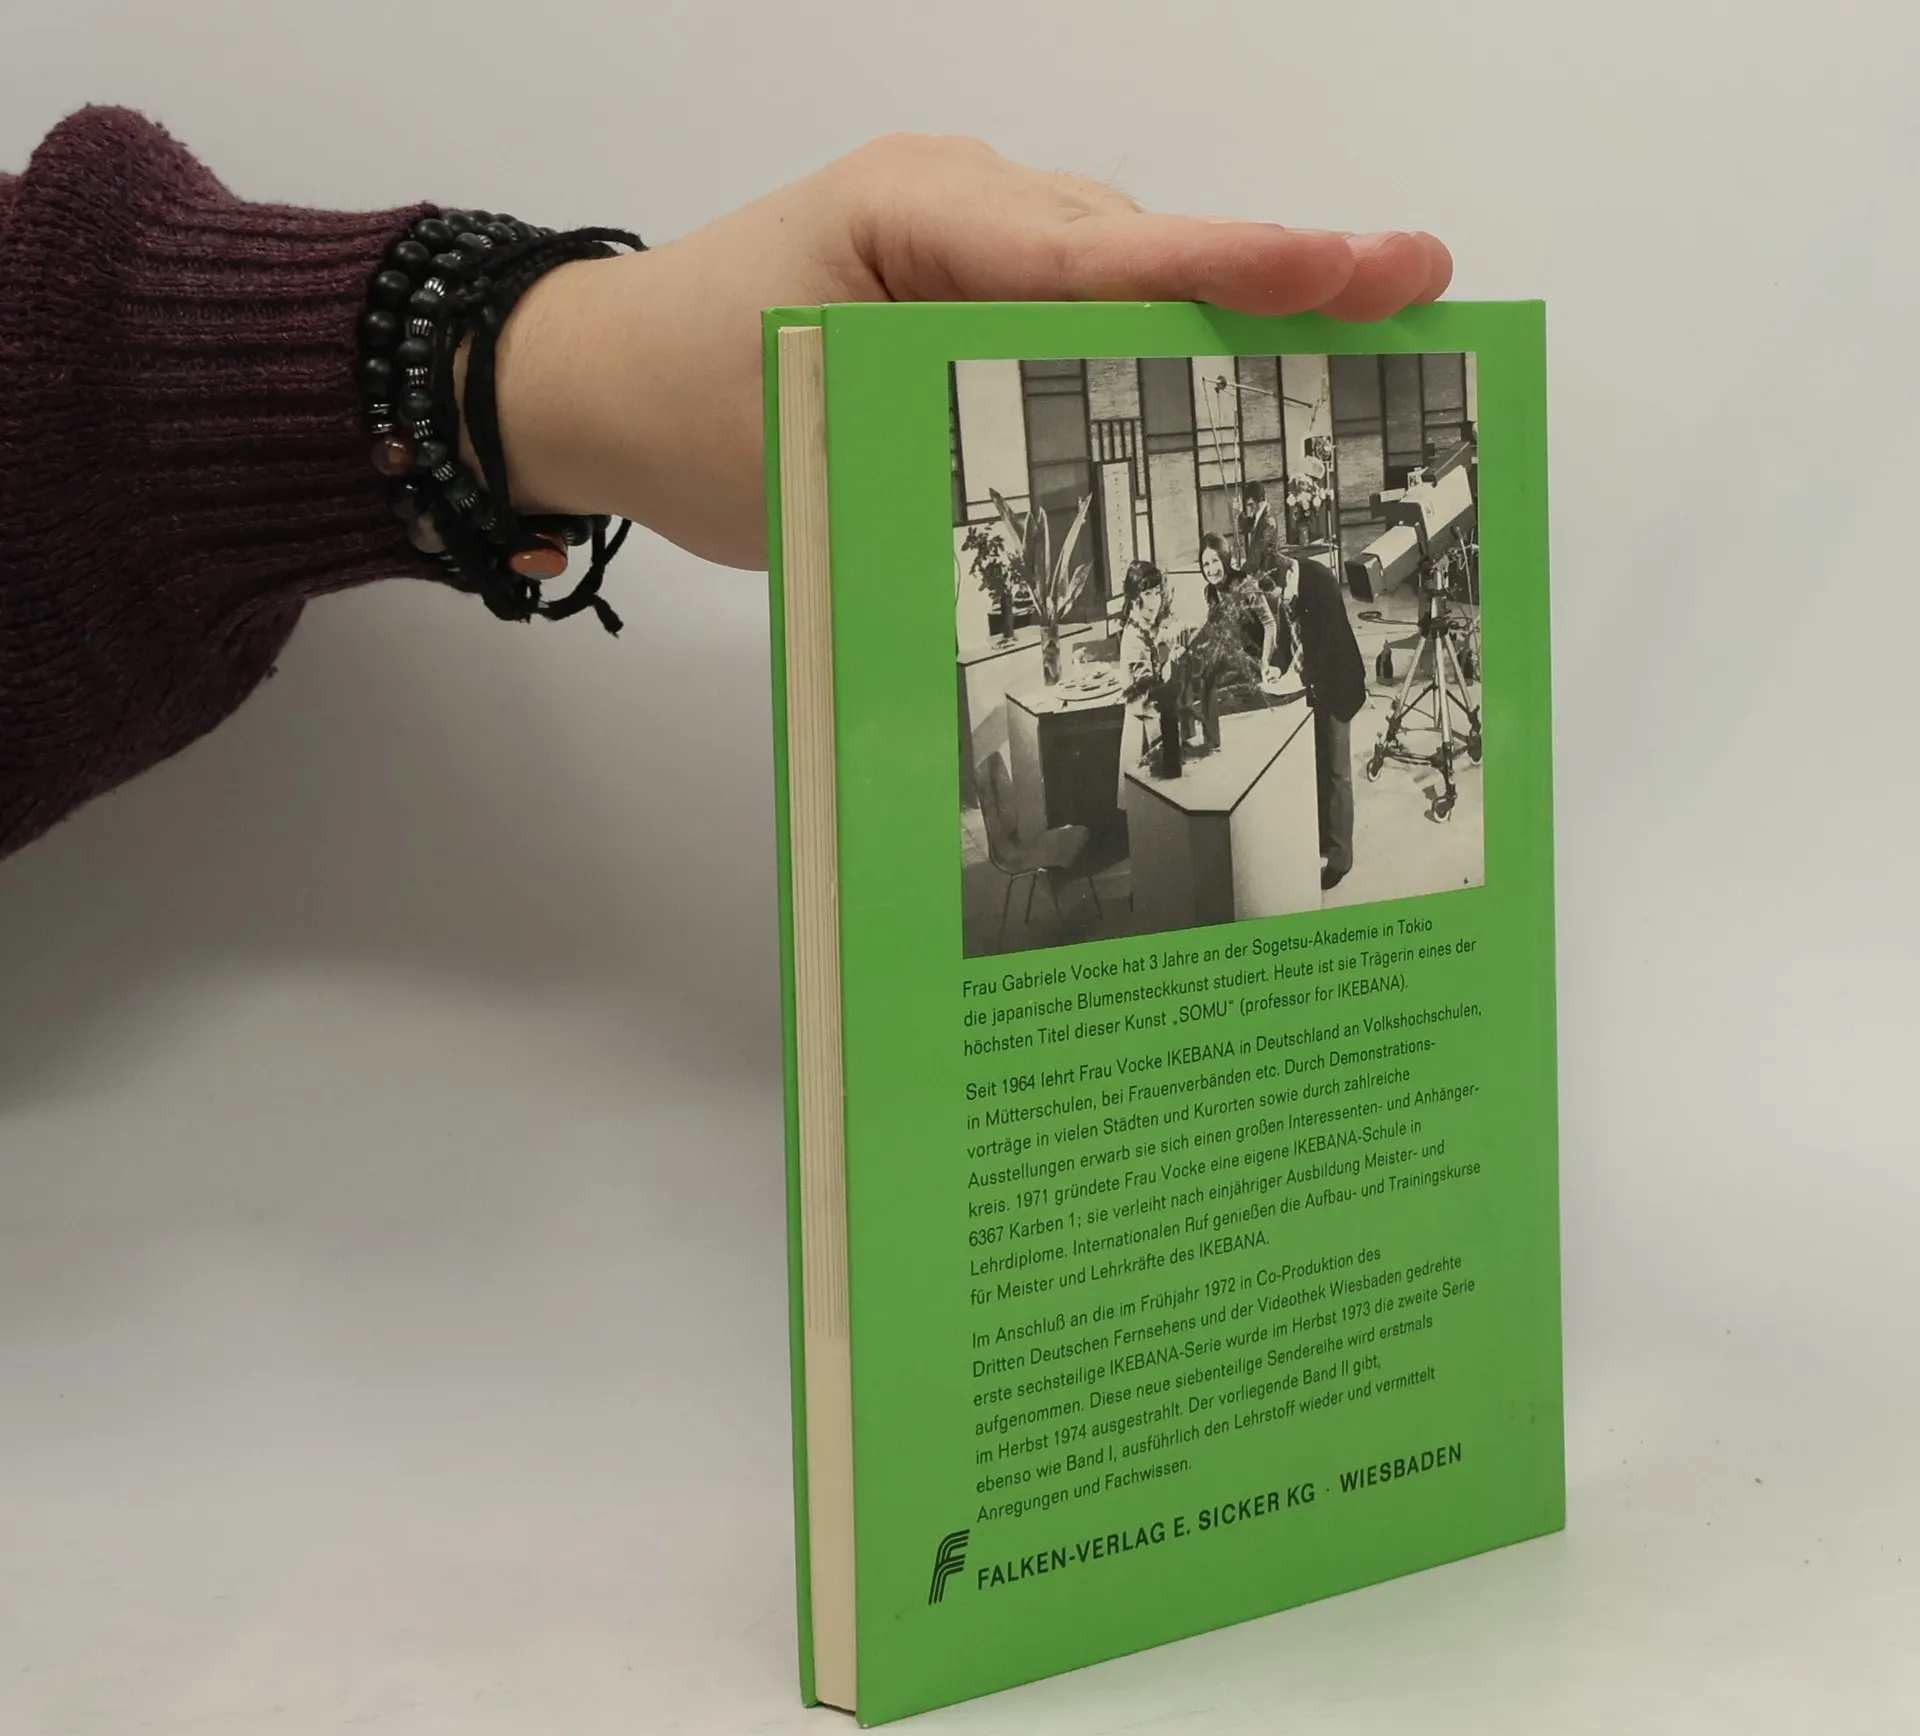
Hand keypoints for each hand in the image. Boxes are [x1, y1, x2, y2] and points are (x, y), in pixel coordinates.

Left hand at [490, 134, 1451, 570]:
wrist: (590, 378)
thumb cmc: (677, 405)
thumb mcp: (806, 441)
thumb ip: (941, 446)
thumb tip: (1076, 518)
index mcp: (915, 216)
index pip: (1097, 252)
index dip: (1233, 268)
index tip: (1351, 270)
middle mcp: (958, 201)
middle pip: (1139, 245)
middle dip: (1276, 271)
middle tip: (1416, 283)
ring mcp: (965, 231)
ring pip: (1124, 268)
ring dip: (1226, 308)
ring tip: (1363, 335)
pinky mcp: (962, 277)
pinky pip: (1082, 299)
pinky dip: (1156, 339)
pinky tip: (1235, 372)